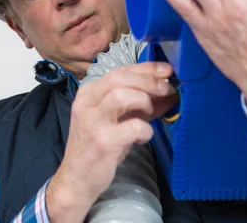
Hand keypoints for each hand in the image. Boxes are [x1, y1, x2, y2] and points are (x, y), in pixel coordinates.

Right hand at [46, 62, 174, 222]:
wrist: (77, 178)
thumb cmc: (98, 146)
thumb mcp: (116, 119)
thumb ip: (139, 104)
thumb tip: (168, 92)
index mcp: (88, 93)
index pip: (119, 70)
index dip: (146, 68)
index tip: (166, 69)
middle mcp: (87, 102)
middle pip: (120, 78)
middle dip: (148, 80)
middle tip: (166, 88)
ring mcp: (92, 121)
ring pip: (121, 95)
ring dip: (143, 100)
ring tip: (148, 112)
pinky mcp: (103, 141)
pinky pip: (132, 126)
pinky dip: (145, 129)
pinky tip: (143, 136)